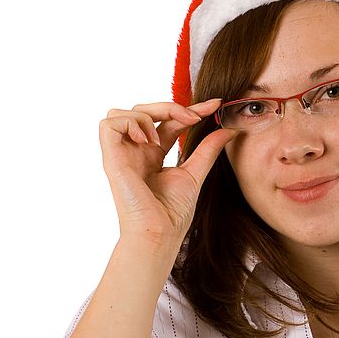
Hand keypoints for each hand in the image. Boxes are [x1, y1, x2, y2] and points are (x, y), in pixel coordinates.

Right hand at [99, 99, 236, 245]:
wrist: (160, 232)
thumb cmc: (173, 212)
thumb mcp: (196, 172)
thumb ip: (208, 148)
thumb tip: (229, 129)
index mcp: (154, 154)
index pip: (169, 121)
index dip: (190, 109)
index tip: (215, 105)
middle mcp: (136, 151)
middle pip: (145, 110)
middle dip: (170, 106)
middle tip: (193, 117)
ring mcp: (123, 154)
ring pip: (122, 112)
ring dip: (147, 115)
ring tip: (159, 138)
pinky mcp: (112, 158)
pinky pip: (108, 124)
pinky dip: (130, 124)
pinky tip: (146, 141)